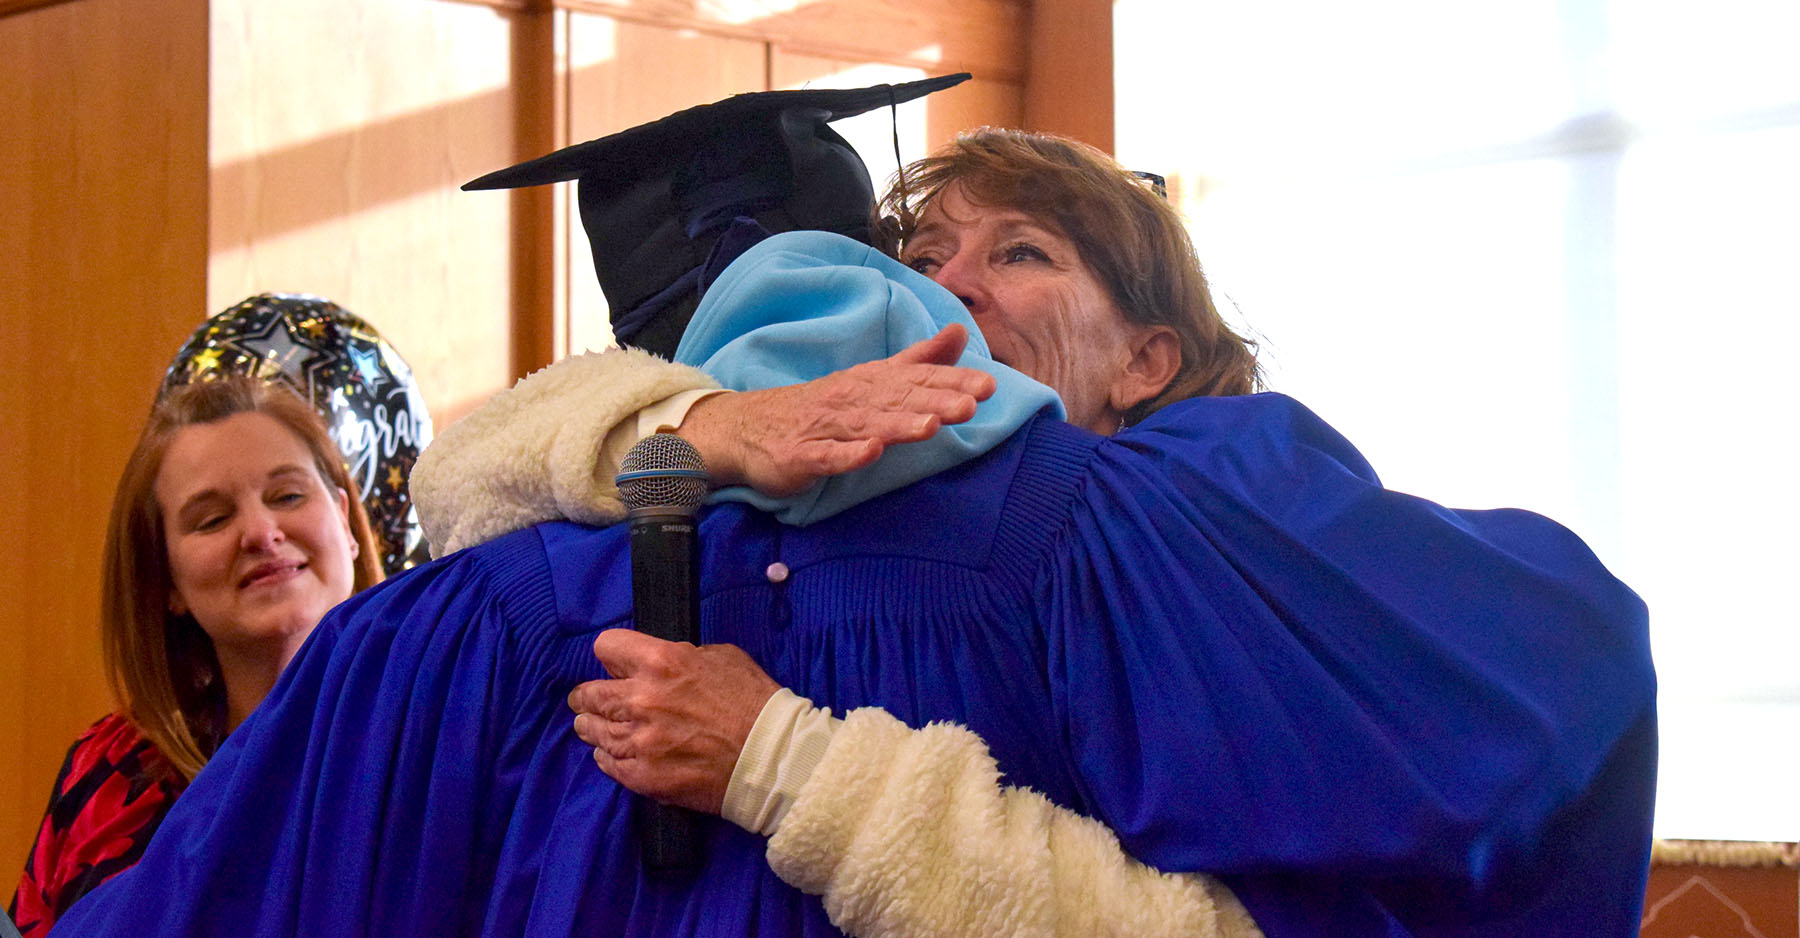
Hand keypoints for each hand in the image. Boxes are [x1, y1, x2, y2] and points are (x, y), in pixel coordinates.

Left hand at [568, 629, 779, 814]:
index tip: (616, 665)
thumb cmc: (754, 702)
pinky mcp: (642, 776)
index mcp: (661, 662)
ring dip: (595, 726)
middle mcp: (641, 699)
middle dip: (589, 696)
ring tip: (597, 728)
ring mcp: (638, 741)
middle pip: (589, 693)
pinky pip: (607, 763)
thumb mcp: (721, 657)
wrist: (773, 757)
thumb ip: (681, 657)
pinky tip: (614, 753)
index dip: (613, 655)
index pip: (606, 647)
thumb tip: (660, 665)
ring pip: (592, 730)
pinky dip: (608, 756)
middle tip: (591, 701)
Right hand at [677, 323, 995, 495]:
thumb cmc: (822, 406)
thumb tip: (961, 333)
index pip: (917, 379)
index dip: (952, 383)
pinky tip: (870, 453)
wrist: (748, 428)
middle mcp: (852, 399)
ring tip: (931, 426)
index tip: (989, 386)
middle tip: (972, 404)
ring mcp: (825, 427)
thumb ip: (920, 361)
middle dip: (936, 401)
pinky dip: (848, 454)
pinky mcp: (801, 455)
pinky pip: (827, 455)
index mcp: (872, 382)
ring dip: (899, 424)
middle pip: (898, 400)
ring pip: (867, 424)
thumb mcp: (873, 379)